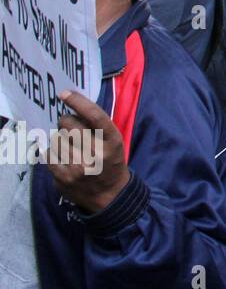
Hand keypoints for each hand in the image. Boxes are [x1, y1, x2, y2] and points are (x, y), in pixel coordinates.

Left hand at [46, 90, 130, 213]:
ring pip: (56, 139)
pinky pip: (49, 155)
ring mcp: (79, 168)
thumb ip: (97, 126)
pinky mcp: (63, 178)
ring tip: (68, 144)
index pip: (95, 116)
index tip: (65, 93)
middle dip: (65, 121)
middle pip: (70, 125)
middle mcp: (97, 154)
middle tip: (68, 125)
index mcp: (113, 141)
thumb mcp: (113, 142)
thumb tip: (72, 105)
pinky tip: (62, 155)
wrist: (110, 196)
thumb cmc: (110, 162)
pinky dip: (53, 152)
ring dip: (59, 138)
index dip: (79, 102)